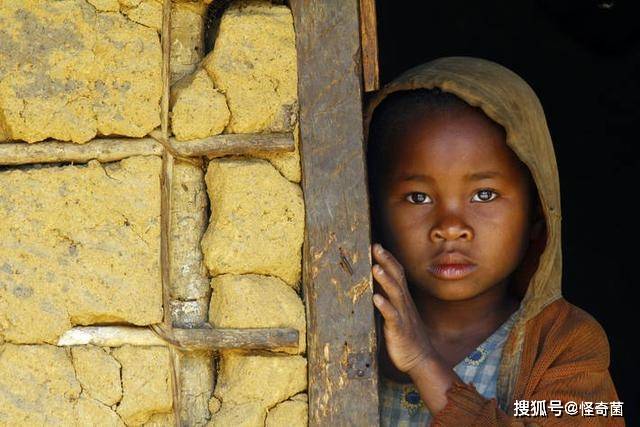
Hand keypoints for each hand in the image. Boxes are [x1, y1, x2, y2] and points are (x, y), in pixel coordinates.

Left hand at [371, 243, 433, 373]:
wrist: (421, 360)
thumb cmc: (407, 336)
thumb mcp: (398, 314)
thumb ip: (389, 300)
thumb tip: (375, 288)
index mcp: (403, 299)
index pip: (397, 274)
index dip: (388, 259)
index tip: (377, 245)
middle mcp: (404, 304)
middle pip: (397, 278)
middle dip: (386, 261)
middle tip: (376, 247)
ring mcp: (403, 316)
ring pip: (395, 294)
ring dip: (385, 280)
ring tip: (375, 268)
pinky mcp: (399, 330)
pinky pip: (392, 316)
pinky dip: (385, 306)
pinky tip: (376, 299)